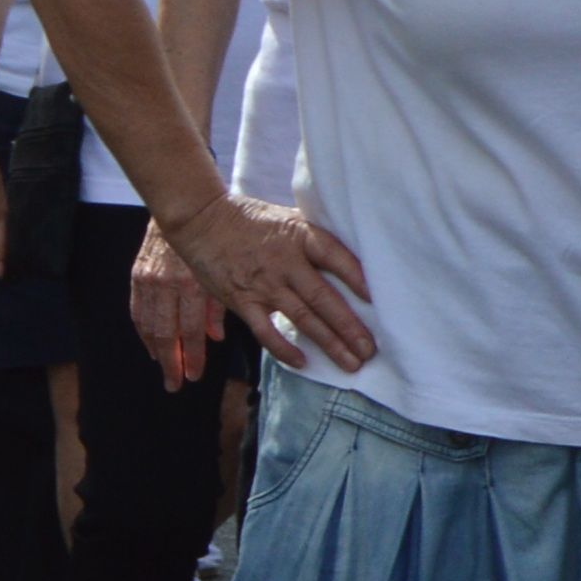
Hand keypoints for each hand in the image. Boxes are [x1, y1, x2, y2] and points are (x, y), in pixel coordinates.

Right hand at [130, 234, 225, 390]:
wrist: (189, 211)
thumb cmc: (217, 242)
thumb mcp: (225, 273)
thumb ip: (219, 306)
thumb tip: (214, 337)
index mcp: (192, 285)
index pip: (189, 331)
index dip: (192, 356)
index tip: (194, 376)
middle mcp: (167, 284)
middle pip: (165, 333)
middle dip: (171, 362)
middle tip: (175, 384)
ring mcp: (149, 280)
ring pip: (148, 325)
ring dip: (156, 351)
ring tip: (164, 369)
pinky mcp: (137, 275)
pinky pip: (136, 310)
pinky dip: (142, 331)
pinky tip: (150, 346)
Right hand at [166, 194, 374, 377]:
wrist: (201, 219)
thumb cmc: (251, 219)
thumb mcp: (288, 218)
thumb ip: (314, 239)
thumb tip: (352, 260)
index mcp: (300, 236)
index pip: (336, 257)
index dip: (358, 278)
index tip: (379, 299)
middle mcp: (285, 261)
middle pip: (323, 298)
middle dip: (350, 327)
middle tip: (371, 350)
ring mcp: (263, 283)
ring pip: (302, 318)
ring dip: (329, 343)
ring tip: (352, 362)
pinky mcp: (241, 300)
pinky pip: (265, 331)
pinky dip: (284, 349)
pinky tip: (303, 362)